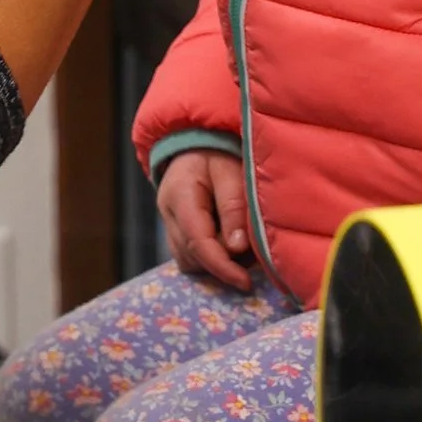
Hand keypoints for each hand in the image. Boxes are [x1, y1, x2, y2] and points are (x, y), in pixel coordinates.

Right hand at [160, 148, 254, 290]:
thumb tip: (237, 248)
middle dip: (223, 263)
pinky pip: (191, 255)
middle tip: (253, 252)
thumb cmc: (218, 151)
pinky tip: (230, 242)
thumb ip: (233, 207)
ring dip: (217, 261)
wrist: (198, 139)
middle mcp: (167, 213)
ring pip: (190, 260)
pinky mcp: (176, 230)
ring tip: (243, 244)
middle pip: (192, 256)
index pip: (197, 242)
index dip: (222, 267)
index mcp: (179, 195)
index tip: (245, 283)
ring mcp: (168, 223)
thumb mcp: (230, 170)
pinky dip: (211, 256)